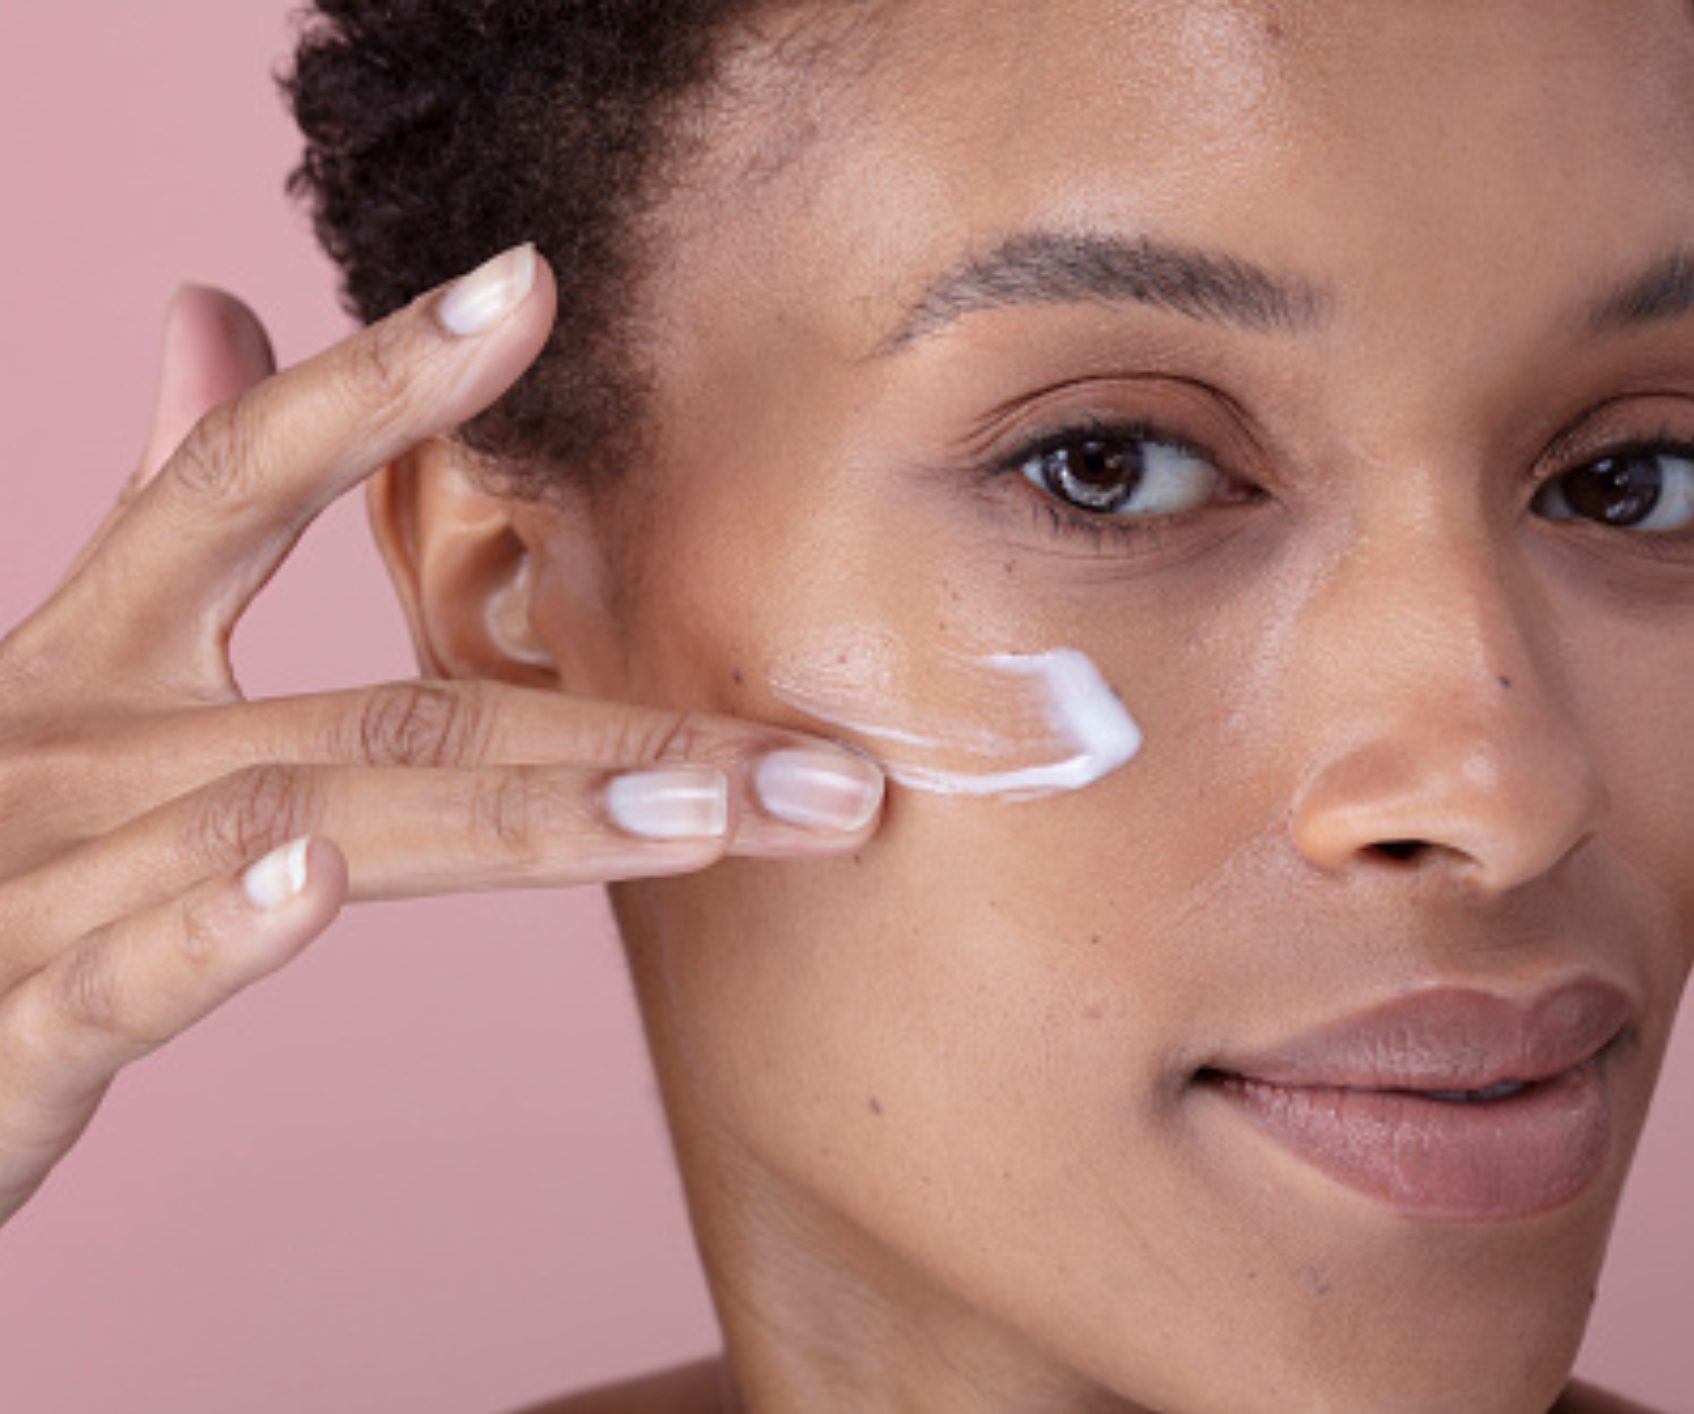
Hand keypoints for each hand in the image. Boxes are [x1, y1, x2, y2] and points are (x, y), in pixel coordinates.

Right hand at [0, 246, 883, 1224]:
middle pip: (376, 706)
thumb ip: (164, 512)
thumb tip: (212, 313)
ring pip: (306, 823)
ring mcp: (30, 883)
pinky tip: (322, 881)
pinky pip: (108, 982)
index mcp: (93, 661)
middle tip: (827, 768)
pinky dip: (208, 934)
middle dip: (616, 731)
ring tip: (711, 813)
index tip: (535, 285)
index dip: (379, 380)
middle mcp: (73, 751)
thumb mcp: (68, 677)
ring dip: (525, 817)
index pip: (239, 480)